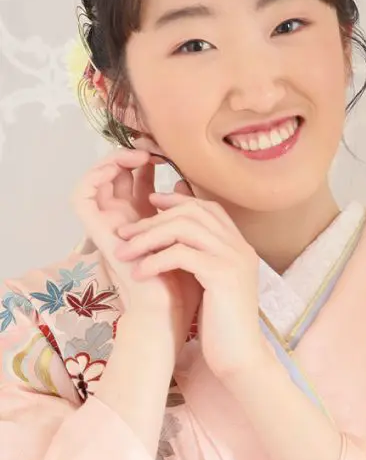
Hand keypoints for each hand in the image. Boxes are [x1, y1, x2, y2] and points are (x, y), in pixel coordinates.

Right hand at [71, 145, 200, 353]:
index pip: (138, 183)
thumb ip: (184, 212)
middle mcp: (121, 223)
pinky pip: (83, 194)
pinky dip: (98, 175)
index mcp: (142, 225)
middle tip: (152, 145)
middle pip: (116, 177)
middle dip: (131, 156)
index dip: (149, 164)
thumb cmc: (183, 286)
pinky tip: (126, 167)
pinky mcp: (96, 231)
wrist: (167, 313)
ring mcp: (107, 227)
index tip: (168, 153)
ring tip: (141, 155)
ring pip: (96, 180)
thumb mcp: (188, 240)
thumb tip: (184, 182)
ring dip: (114, 161)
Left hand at [113, 191, 263, 380]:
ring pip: (184, 227)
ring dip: (148, 237)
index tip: (149, 204)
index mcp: (239, 247)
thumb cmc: (221, 328)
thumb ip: (197, 259)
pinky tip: (139, 274)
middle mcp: (239, 247)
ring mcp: (233, 259)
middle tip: (125, 233)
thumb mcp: (210, 285)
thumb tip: (170, 240)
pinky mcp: (222, 276)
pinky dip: (155, 260)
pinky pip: (181, 254)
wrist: (240, 358)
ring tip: (124, 253)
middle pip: (192, 212)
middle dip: (153, 219)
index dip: (177, 201)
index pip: (207, 207)